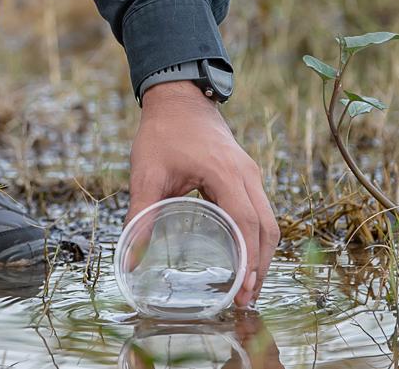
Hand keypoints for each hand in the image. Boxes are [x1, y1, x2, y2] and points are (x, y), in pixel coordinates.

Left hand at [125, 81, 278, 306]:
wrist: (178, 97)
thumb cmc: (161, 133)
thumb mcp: (146, 174)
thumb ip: (140, 216)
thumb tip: (129, 259)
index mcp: (226, 173)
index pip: (246, 224)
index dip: (248, 260)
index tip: (242, 289)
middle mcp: (247, 175)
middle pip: (267, 228)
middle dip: (260, 266)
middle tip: (245, 299)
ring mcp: (250, 174)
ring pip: (269, 221)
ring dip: (262, 255)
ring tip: (248, 287)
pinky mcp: (246, 175)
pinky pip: (261, 211)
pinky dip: (257, 237)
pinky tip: (244, 257)